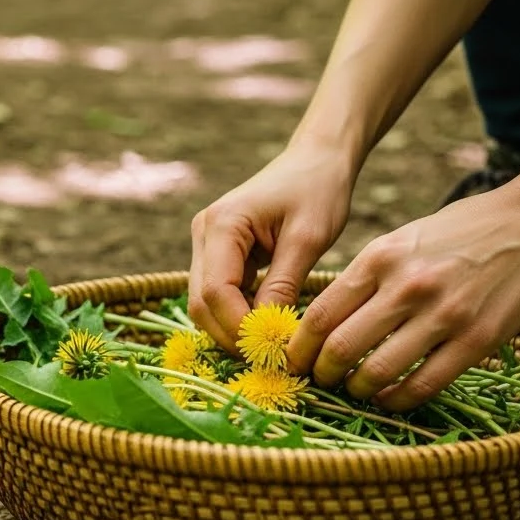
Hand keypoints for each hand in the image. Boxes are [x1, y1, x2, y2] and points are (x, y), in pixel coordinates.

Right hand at [189, 145, 354, 351]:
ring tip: (272, 347)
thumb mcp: (307, 239)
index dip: (240, 328)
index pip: (216, 292)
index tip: (276, 351)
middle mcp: (203, 233)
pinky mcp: (218, 252)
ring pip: (204, 303)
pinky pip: (218, 293)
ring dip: (233, 329)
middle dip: (232, 335)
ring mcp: (206, 243)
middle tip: (272, 360)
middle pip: (200, 303)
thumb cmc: (318, 191)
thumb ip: (283, 285)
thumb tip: (269, 335)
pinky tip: (267, 326)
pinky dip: (238, 314)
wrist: (316, 160)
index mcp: (222, 225)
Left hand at [285, 177, 519, 410]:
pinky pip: (423, 385)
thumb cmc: (462, 231)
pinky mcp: (476, 341)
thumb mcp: (403, 238)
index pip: (320, 314)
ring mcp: (443, 316)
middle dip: (321, 373)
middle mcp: (406, 287)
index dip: (298, 347)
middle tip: (320, 381)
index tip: (293, 360)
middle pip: (339, 348)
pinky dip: (398, 400)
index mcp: (381, 258)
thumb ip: (367, 276)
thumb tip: (326, 319)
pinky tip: (391, 397)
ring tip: (356, 389)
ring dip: (357, 389)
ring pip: (377, 373)